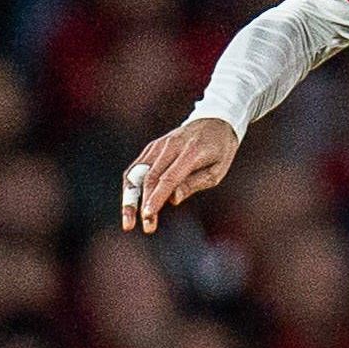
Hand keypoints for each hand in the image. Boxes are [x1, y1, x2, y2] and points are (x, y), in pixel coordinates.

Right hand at [121, 117, 239, 231]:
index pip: (169, 178)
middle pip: (149, 177)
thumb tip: (173, 199)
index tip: (148, 215)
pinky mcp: (152, 147)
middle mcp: (171, 145)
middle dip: (141, 204)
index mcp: (192, 151)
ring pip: (137, 173)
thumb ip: (194, 184)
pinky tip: (130, 206)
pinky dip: (131, 187)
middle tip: (141, 226)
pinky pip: (137, 168)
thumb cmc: (219, 150)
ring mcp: (159, 145)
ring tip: (128, 221)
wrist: (214, 121)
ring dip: (130, 198)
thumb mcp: (217, 170)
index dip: (157, 198)